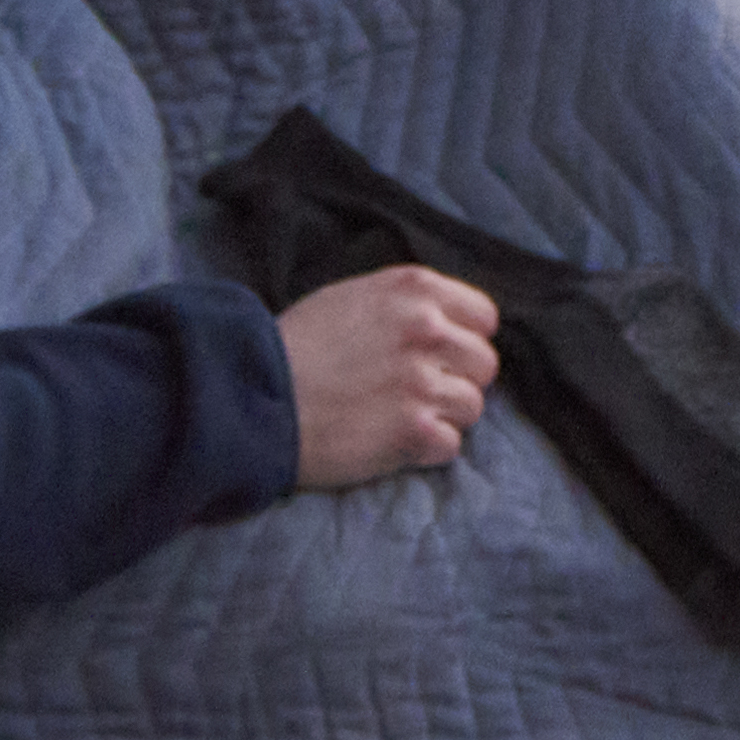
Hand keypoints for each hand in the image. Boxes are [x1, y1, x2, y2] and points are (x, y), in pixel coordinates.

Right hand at [279, 265, 500, 486]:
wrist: (254, 396)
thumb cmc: (296, 347)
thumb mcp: (352, 298)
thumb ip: (406, 306)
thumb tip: (446, 324)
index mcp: (415, 289)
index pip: (484, 317)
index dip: (465, 339)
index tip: (441, 355)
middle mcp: (427, 329)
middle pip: (484, 364)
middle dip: (455, 380)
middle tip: (415, 391)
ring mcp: (422, 381)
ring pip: (472, 406)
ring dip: (441, 417)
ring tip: (398, 416)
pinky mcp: (414, 430)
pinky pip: (450, 446)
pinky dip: (424, 450)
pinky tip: (391, 440)